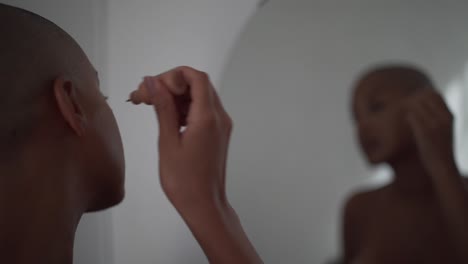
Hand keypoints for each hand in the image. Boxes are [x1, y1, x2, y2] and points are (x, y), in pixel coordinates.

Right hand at [129, 66, 232, 209]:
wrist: (204, 205)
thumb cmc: (185, 181)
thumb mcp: (168, 141)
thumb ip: (162, 107)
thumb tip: (152, 82)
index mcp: (208, 118)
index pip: (196, 77)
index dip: (173, 76)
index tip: (154, 87)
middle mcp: (220, 117)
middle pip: (197, 84)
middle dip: (170, 85)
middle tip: (144, 96)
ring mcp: (221, 125)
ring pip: (199, 96)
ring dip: (176, 96)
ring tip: (150, 106)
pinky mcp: (218, 133)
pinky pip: (202, 110)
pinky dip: (184, 108)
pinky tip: (166, 117)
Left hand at [406, 89, 455, 175]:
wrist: (443, 166)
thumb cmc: (441, 148)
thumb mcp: (445, 129)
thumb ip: (437, 116)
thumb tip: (422, 105)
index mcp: (449, 116)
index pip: (435, 94)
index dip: (422, 94)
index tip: (414, 100)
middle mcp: (443, 118)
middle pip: (424, 98)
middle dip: (413, 100)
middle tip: (405, 105)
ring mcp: (434, 125)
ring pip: (416, 106)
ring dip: (408, 108)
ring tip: (405, 113)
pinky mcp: (424, 132)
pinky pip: (411, 116)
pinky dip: (407, 117)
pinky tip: (407, 122)